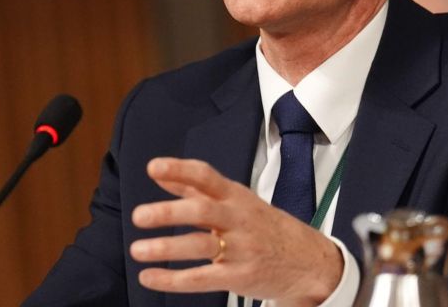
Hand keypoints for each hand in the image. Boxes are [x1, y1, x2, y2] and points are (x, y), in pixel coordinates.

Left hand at [129, 158, 342, 305]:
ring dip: (166, 248)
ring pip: (200, 245)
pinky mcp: (239, 277)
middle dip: (169, 212)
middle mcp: (238, 219)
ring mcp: (240, 248)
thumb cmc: (265, 226)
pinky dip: (172, 280)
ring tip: (137, 250)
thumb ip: (196, 188)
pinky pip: (202, 278)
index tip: (153, 167)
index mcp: (236, 196)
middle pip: (202, 211)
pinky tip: (149, 277)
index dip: (179, 169)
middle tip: (140, 216)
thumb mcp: (237, 200)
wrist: (310, 261)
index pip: (206, 176)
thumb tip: (160, 174)